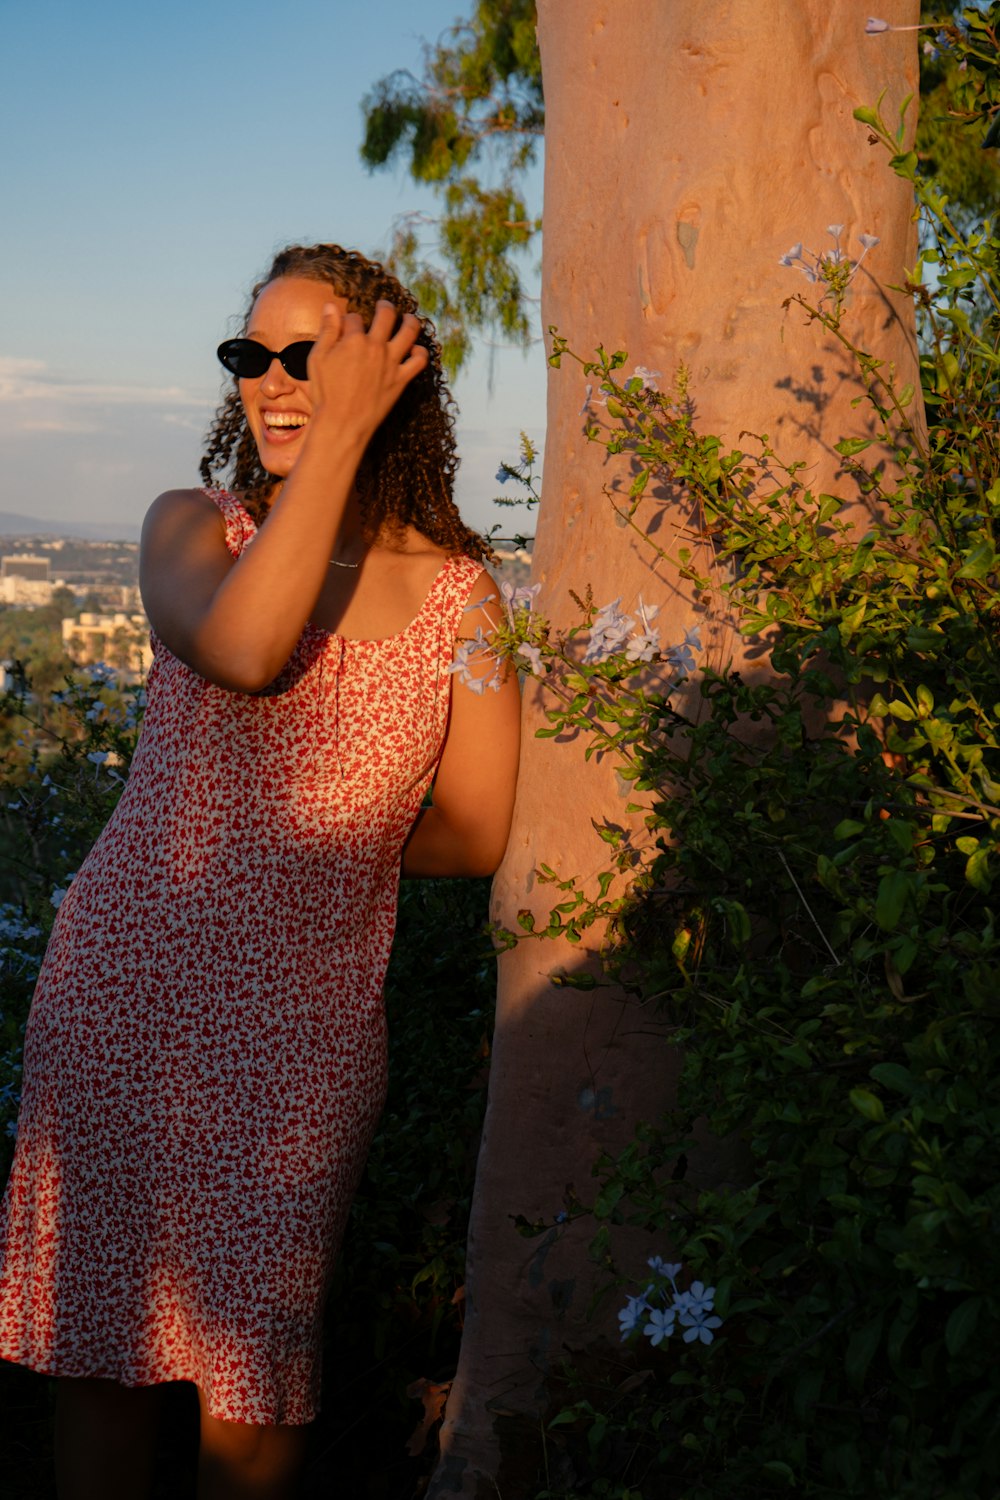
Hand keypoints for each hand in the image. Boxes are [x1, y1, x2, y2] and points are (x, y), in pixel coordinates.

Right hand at [306, 299, 428, 443]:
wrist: (342, 423)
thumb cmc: (326, 393)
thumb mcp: (318, 359)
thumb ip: (327, 330)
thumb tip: (331, 305)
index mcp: (354, 339)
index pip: (355, 318)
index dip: (350, 320)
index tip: (348, 326)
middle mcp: (376, 347)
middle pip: (386, 315)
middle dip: (385, 307)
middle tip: (384, 306)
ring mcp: (391, 363)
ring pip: (409, 332)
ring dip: (411, 321)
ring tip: (410, 318)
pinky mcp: (400, 380)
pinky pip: (419, 361)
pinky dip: (421, 352)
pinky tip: (416, 349)